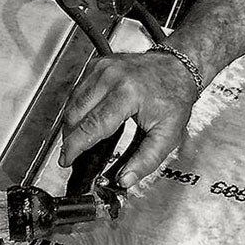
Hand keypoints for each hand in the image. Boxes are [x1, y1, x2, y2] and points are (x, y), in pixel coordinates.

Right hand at [60, 51, 200, 186]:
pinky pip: (77, 90)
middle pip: (75, 114)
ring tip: (82, 137)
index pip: (91, 126)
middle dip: (71, 137)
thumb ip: (147, 159)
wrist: (178, 68)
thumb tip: (126, 179)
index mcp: (128, 94)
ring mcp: (103, 68)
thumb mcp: (168, 133)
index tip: (66, 159)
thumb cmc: (174, 97)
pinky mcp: (98, 65)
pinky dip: (78, 106)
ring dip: (72, 123)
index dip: (75, 147)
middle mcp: (112, 77)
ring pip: (72, 102)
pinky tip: (88, 116)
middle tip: (74, 152)